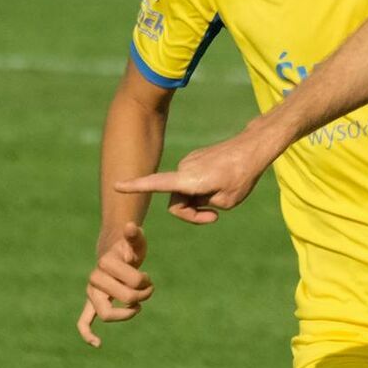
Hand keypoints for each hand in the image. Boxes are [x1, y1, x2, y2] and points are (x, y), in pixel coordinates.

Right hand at [78, 222, 151, 346]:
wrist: (115, 254)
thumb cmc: (128, 249)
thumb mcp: (136, 241)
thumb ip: (135, 235)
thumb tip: (131, 227)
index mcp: (106, 264)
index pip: (133, 282)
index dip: (145, 282)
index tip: (147, 276)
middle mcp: (95, 279)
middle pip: (125, 298)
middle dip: (143, 296)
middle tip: (148, 289)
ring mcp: (92, 293)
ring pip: (107, 313)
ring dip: (128, 313)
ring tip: (138, 307)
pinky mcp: (92, 304)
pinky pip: (84, 321)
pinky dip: (88, 333)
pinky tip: (97, 344)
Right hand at [116, 124, 271, 224]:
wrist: (251, 150)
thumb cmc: (241, 177)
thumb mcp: (226, 203)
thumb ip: (203, 206)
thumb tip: (193, 200)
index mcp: (189, 180)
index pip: (156, 184)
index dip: (136, 187)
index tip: (117, 186)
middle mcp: (184, 169)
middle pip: (176, 202)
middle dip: (191, 214)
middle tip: (214, 217)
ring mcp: (188, 163)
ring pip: (184, 192)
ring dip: (198, 201)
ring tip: (220, 198)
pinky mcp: (194, 161)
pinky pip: (191, 182)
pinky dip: (201, 190)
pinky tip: (220, 183)